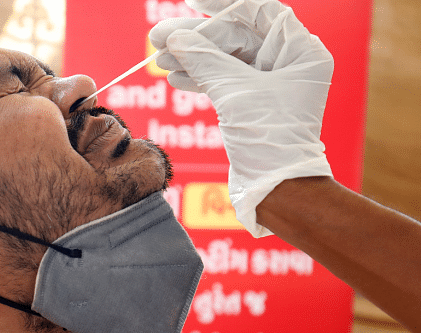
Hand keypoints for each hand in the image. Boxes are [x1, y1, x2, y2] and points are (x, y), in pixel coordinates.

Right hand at [149, 0, 333, 236]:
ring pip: (225, 58)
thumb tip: (177, 38)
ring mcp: (270, 82)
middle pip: (236, 35)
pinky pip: (224, 79)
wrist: (277, 188)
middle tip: (158, 37)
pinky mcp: (254, 102)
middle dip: (196, 38)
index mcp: (300, 51)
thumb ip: (204, 60)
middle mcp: (288, 62)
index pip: (258, 11)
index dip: (222, 3)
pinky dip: (200, 77)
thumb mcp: (234, 92)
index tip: (190, 0)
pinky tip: (175, 76)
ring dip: (191, 58)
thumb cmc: (270, 140)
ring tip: (160, 59)